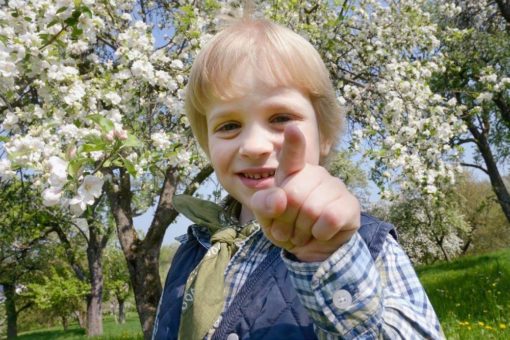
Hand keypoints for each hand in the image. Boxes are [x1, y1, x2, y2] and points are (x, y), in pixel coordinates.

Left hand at [250, 125, 359, 261]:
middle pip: (292, 194)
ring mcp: (335, 187)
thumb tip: (281, 198)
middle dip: (286, 220)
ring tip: (303, 232)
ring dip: (302, 231)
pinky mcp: (350, 205)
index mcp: (291, 172)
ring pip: (312, 209)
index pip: (292, 155)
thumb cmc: (286, 226)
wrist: (309, 249)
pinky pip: (330, 219)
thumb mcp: (267, 217)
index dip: (294, 142)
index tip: (292, 127)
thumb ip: (264, 204)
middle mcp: (315, 174)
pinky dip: (320, 234)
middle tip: (288, 230)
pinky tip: (321, 233)